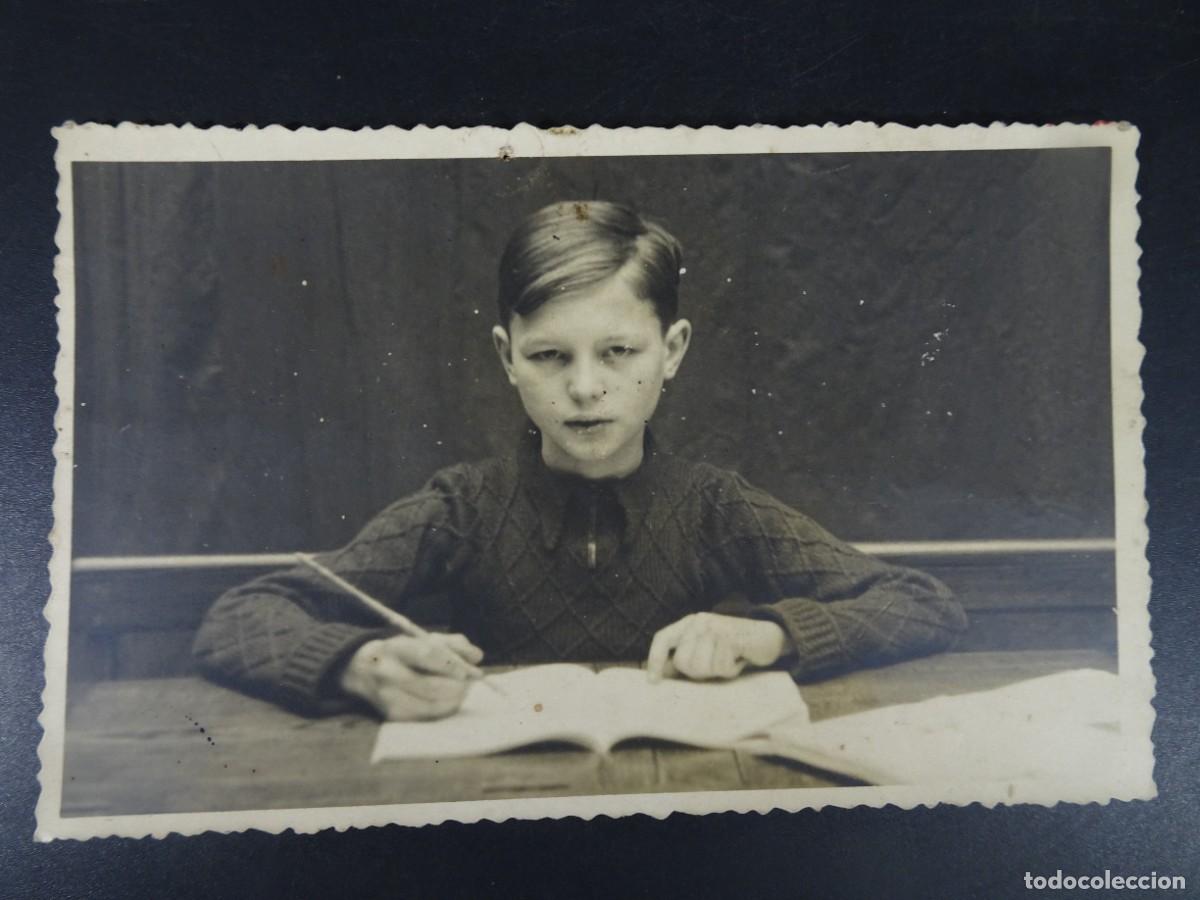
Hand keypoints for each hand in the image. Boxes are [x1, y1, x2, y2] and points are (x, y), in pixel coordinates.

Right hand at [338, 632, 484, 720]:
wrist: (360, 669)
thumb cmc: (402, 651)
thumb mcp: (421, 638)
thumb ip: (452, 643)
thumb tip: (477, 656)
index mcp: (395, 648)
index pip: (426, 655)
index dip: (451, 664)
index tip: (470, 671)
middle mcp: (388, 673)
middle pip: (430, 686)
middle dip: (457, 687)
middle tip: (472, 682)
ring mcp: (387, 697)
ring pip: (430, 705)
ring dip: (454, 700)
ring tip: (463, 690)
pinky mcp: (391, 716)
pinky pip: (425, 716)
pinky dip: (443, 709)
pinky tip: (448, 700)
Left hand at [646, 613, 787, 681]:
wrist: (768, 636)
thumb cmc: (734, 648)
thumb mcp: (706, 649)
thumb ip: (685, 658)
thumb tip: (661, 675)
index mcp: (689, 623)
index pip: (663, 638)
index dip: (655, 660)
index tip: (653, 682)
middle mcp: (699, 621)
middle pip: (683, 662)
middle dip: (699, 672)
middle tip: (717, 664)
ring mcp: (714, 627)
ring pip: (701, 668)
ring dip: (717, 671)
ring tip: (729, 659)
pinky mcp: (729, 637)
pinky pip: (721, 668)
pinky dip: (732, 670)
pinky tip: (739, 658)